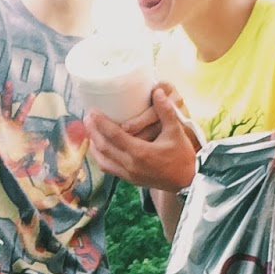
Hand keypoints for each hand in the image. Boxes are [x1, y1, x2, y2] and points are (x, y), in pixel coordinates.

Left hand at [84, 84, 199, 191]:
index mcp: (140, 152)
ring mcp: (128, 174)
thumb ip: (166, 111)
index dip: (101, 122)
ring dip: (93, 144)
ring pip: (102, 159)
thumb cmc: (182, 156)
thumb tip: (157, 92)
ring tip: (90, 130)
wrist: (187, 181)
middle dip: (93, 131)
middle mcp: (131, 165)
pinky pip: (108, 168)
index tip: (92, 111)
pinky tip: (99, 147)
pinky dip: (100, 157)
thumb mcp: (176, 132)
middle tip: (87, 117)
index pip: (114, 135)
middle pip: (103, 147)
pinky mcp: (129, 179)